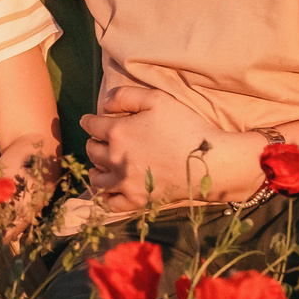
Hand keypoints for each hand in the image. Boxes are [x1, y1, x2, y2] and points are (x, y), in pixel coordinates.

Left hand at [80, 85, 243, 211]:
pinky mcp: (136, 200)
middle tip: (101, 141)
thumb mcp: (157, 99)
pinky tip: (111, 188)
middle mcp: (115, 159)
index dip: (89, 121)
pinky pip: (110, 202)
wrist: (209, 161)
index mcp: (117, 132)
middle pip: (91, 151)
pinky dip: (106, 196)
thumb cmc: (186, 126)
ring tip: (102, 165)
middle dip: (94, 143)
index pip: (91, 125)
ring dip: (96, 169)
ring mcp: (125, 183)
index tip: (90, 121)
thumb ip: (125, 96)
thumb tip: (103, 104)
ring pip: (96, 178)